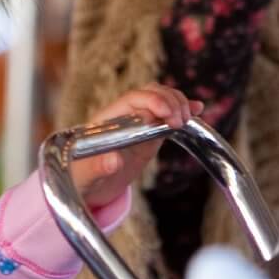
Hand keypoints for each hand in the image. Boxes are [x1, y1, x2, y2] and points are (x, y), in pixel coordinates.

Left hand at [69, 86, 199, 208]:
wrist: (88, 185)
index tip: (166, 114)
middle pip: (150, 93)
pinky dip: (183, 111)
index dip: (151, 101)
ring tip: (187, 119)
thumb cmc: (81, 177)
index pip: (131, 99)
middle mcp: (124, 116)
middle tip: (180, 120)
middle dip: (169, 100)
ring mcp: (139, 124)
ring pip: (161, 99)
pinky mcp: (149, 134)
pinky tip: (198, 110)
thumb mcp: (86, 176)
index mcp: (106, 120)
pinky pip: (167, 116)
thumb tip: (113, 161)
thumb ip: (98, 167)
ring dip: (178, 103)